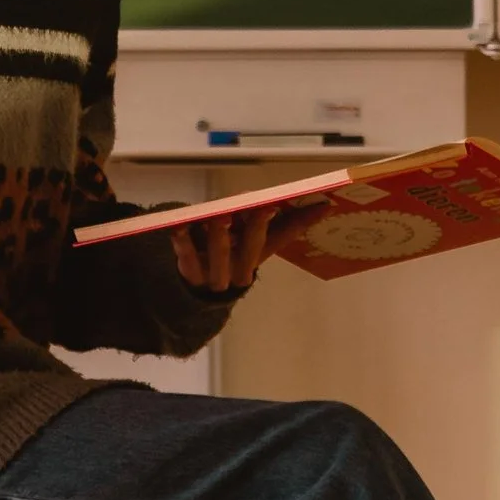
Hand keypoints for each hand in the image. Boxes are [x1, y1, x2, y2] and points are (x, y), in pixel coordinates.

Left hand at [170, 201, 323, 295]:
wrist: (201, 294)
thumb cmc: (233, 258)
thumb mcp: (256, 245)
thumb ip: (281, 226)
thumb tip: (319, 205)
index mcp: (259, 255)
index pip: (281, 237)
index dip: (297, 223)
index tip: (316, 204)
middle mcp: (240, 266)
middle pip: (252, 246)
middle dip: (257, 226)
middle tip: (261, 206)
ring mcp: (215, 271)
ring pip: (220, 254)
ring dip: (221, 235)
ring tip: (222, 215)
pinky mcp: (189, 271)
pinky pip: (187, 256)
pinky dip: (182, 240)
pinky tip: (179, 225)